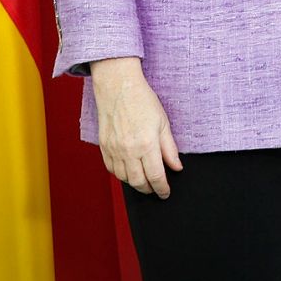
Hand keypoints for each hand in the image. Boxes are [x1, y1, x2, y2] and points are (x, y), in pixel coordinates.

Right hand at [91, 57, 181, 196]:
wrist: (118, 87)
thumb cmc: (142, 100)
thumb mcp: (163, 123)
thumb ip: (170, 148)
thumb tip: (176, 167)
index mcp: (146, 144)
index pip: (156, 176)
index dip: (162, 189)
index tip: (165, 193)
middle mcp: (128, 150)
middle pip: (139, 182)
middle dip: (149, 189)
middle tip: (156, 189)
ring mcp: (114, 150)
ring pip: (124, 179)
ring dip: (135, 183)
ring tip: (144, 180)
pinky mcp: (104, 147)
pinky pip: (112, 169)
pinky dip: (121, 175)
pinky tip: (129, 171)